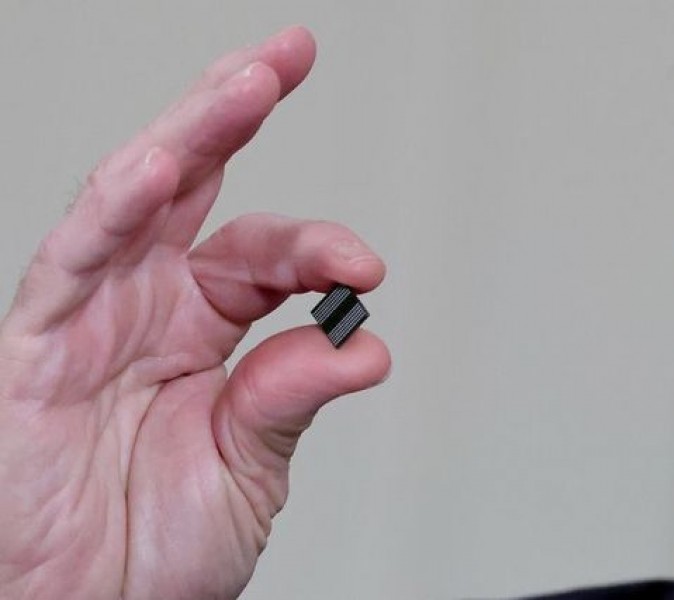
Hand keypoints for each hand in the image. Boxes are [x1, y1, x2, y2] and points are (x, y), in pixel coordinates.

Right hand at [0, 26, 389, 599]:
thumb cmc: (155, 555)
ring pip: (133, 199)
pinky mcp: (32, 346)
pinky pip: (69, 262)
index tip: (366, 266)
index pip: (264, 255)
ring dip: (189, 134)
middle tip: (288, 56)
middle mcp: (145, 308)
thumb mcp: (250, 468)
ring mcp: (89, 317)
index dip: (318, 248)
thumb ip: (294, 395)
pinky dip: (111, 212)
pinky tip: (154, 167)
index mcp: (201, 331)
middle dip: (237, 114)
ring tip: (250, 79)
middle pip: (192, 185)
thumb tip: (365, 344)